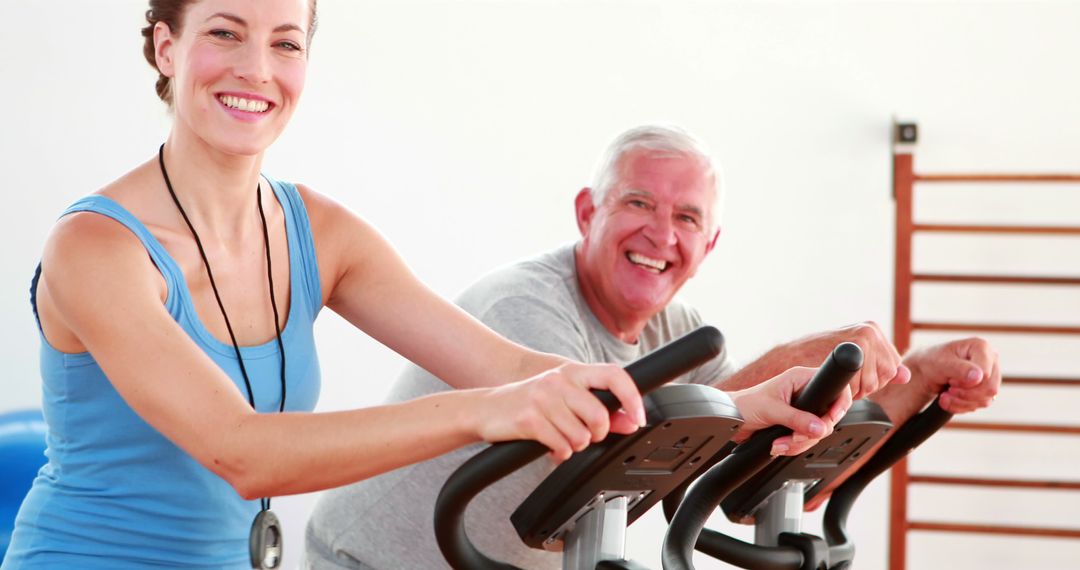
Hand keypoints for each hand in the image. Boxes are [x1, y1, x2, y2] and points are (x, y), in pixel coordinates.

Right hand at [474, 362, 645, 460]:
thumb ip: (597, 408)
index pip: (614, 375)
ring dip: (574, 446)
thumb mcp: (563, 398)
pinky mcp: (529, 419)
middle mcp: (558, 380)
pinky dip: (559, 454)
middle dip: (595, 435)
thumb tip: (630, 421)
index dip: (632, 397)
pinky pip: (561, 447)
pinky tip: (549, 446)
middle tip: (583, 436)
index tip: (638, 417)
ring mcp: (542, 398)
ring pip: (581, 436)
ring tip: (560, 438)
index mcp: (571, 372)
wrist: (484, 408)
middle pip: (599, 416)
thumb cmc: (528, 403)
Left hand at [730, 367, 852, 455]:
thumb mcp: (772, 410)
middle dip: (811, 432)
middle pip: (828, 416)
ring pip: (817, 432)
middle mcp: (804, 392)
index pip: (834, 387)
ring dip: (799, 442)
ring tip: (780, 442)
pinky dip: (794, 446)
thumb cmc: (744, 405)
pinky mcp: (796, 424)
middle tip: (795, 436)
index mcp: (800, 379)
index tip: (829, 418)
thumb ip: (797, 419)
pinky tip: (779, 444)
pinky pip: (807, 439)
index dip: (838, 404)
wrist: (731, 420)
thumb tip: (819, 427)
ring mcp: (802, 410)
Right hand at [796, 322, 909, 399]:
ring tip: (838, 380)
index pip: (892, 366)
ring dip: (855, 390)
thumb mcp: (853, 358)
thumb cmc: (815, 358)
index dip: (873, 377)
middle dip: (866, 384)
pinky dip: (847, 391)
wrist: (787, 359)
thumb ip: (881, 366)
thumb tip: (905, 376)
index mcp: (872, 329)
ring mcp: (861, 340)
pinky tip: (835, 383)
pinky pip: (859, 384)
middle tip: (844, 378)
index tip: (854, 375)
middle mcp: (869, 331)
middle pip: (886, 374)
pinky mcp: (851, 352)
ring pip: (873, 382)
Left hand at [903, 337, 999, 413]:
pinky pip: (981, 404)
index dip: (966, 383)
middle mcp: (991, 360)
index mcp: (981, 347)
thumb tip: (980, 377)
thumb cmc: (933, 361)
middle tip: (948, 390)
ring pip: (986, 399)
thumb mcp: (941, 362)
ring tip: (945, 396)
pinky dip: (962, 406)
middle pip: (989, 389)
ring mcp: (991, 375)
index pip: (985, 374)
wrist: (927, 371)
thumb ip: (959, 368)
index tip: (950, 380)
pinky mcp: (987, 389)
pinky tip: (949, 401)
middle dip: (965, 394)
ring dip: (961, 402)